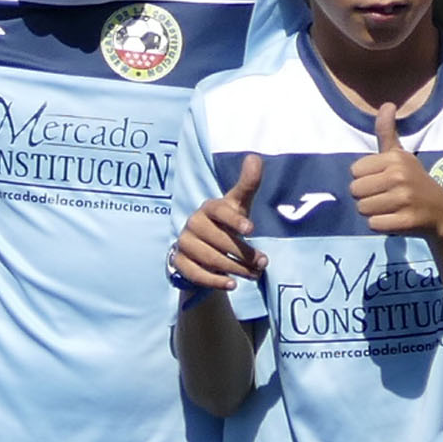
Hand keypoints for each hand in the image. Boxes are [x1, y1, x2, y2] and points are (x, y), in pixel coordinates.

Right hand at [168, 154, 266, 290]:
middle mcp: (193, 223)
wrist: (204, 247)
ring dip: (235, 269)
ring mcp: (184, 243)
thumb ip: (248, 184)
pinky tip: (231, 284)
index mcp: (208, 208)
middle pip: (219, 240)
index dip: (235, 220)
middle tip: (262, 263)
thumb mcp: (238, 205)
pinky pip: (196, 273)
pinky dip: (214, 281)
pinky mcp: (179, 261)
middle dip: (243, 253)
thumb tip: (254, 157)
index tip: (252, 230)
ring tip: (253, 274)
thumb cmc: (225, 223)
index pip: (219, 211)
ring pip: (210, 258)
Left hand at [347, 101, 442, 238]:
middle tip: (386, 196)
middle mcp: (399, 176)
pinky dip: (381, 225)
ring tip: (391, 207)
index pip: (354, 171)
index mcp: (395, 158)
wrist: (441, 212)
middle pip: (355, 190)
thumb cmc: (414, 181)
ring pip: (362, 208)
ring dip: (373, 211)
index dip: (365, 178)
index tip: (383, 180)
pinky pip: (374, 224)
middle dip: (366, 196)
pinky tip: (396, 218)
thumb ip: (387, 132)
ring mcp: (404, 199)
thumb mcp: (401, 155)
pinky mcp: (406, 221)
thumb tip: (387, 104)